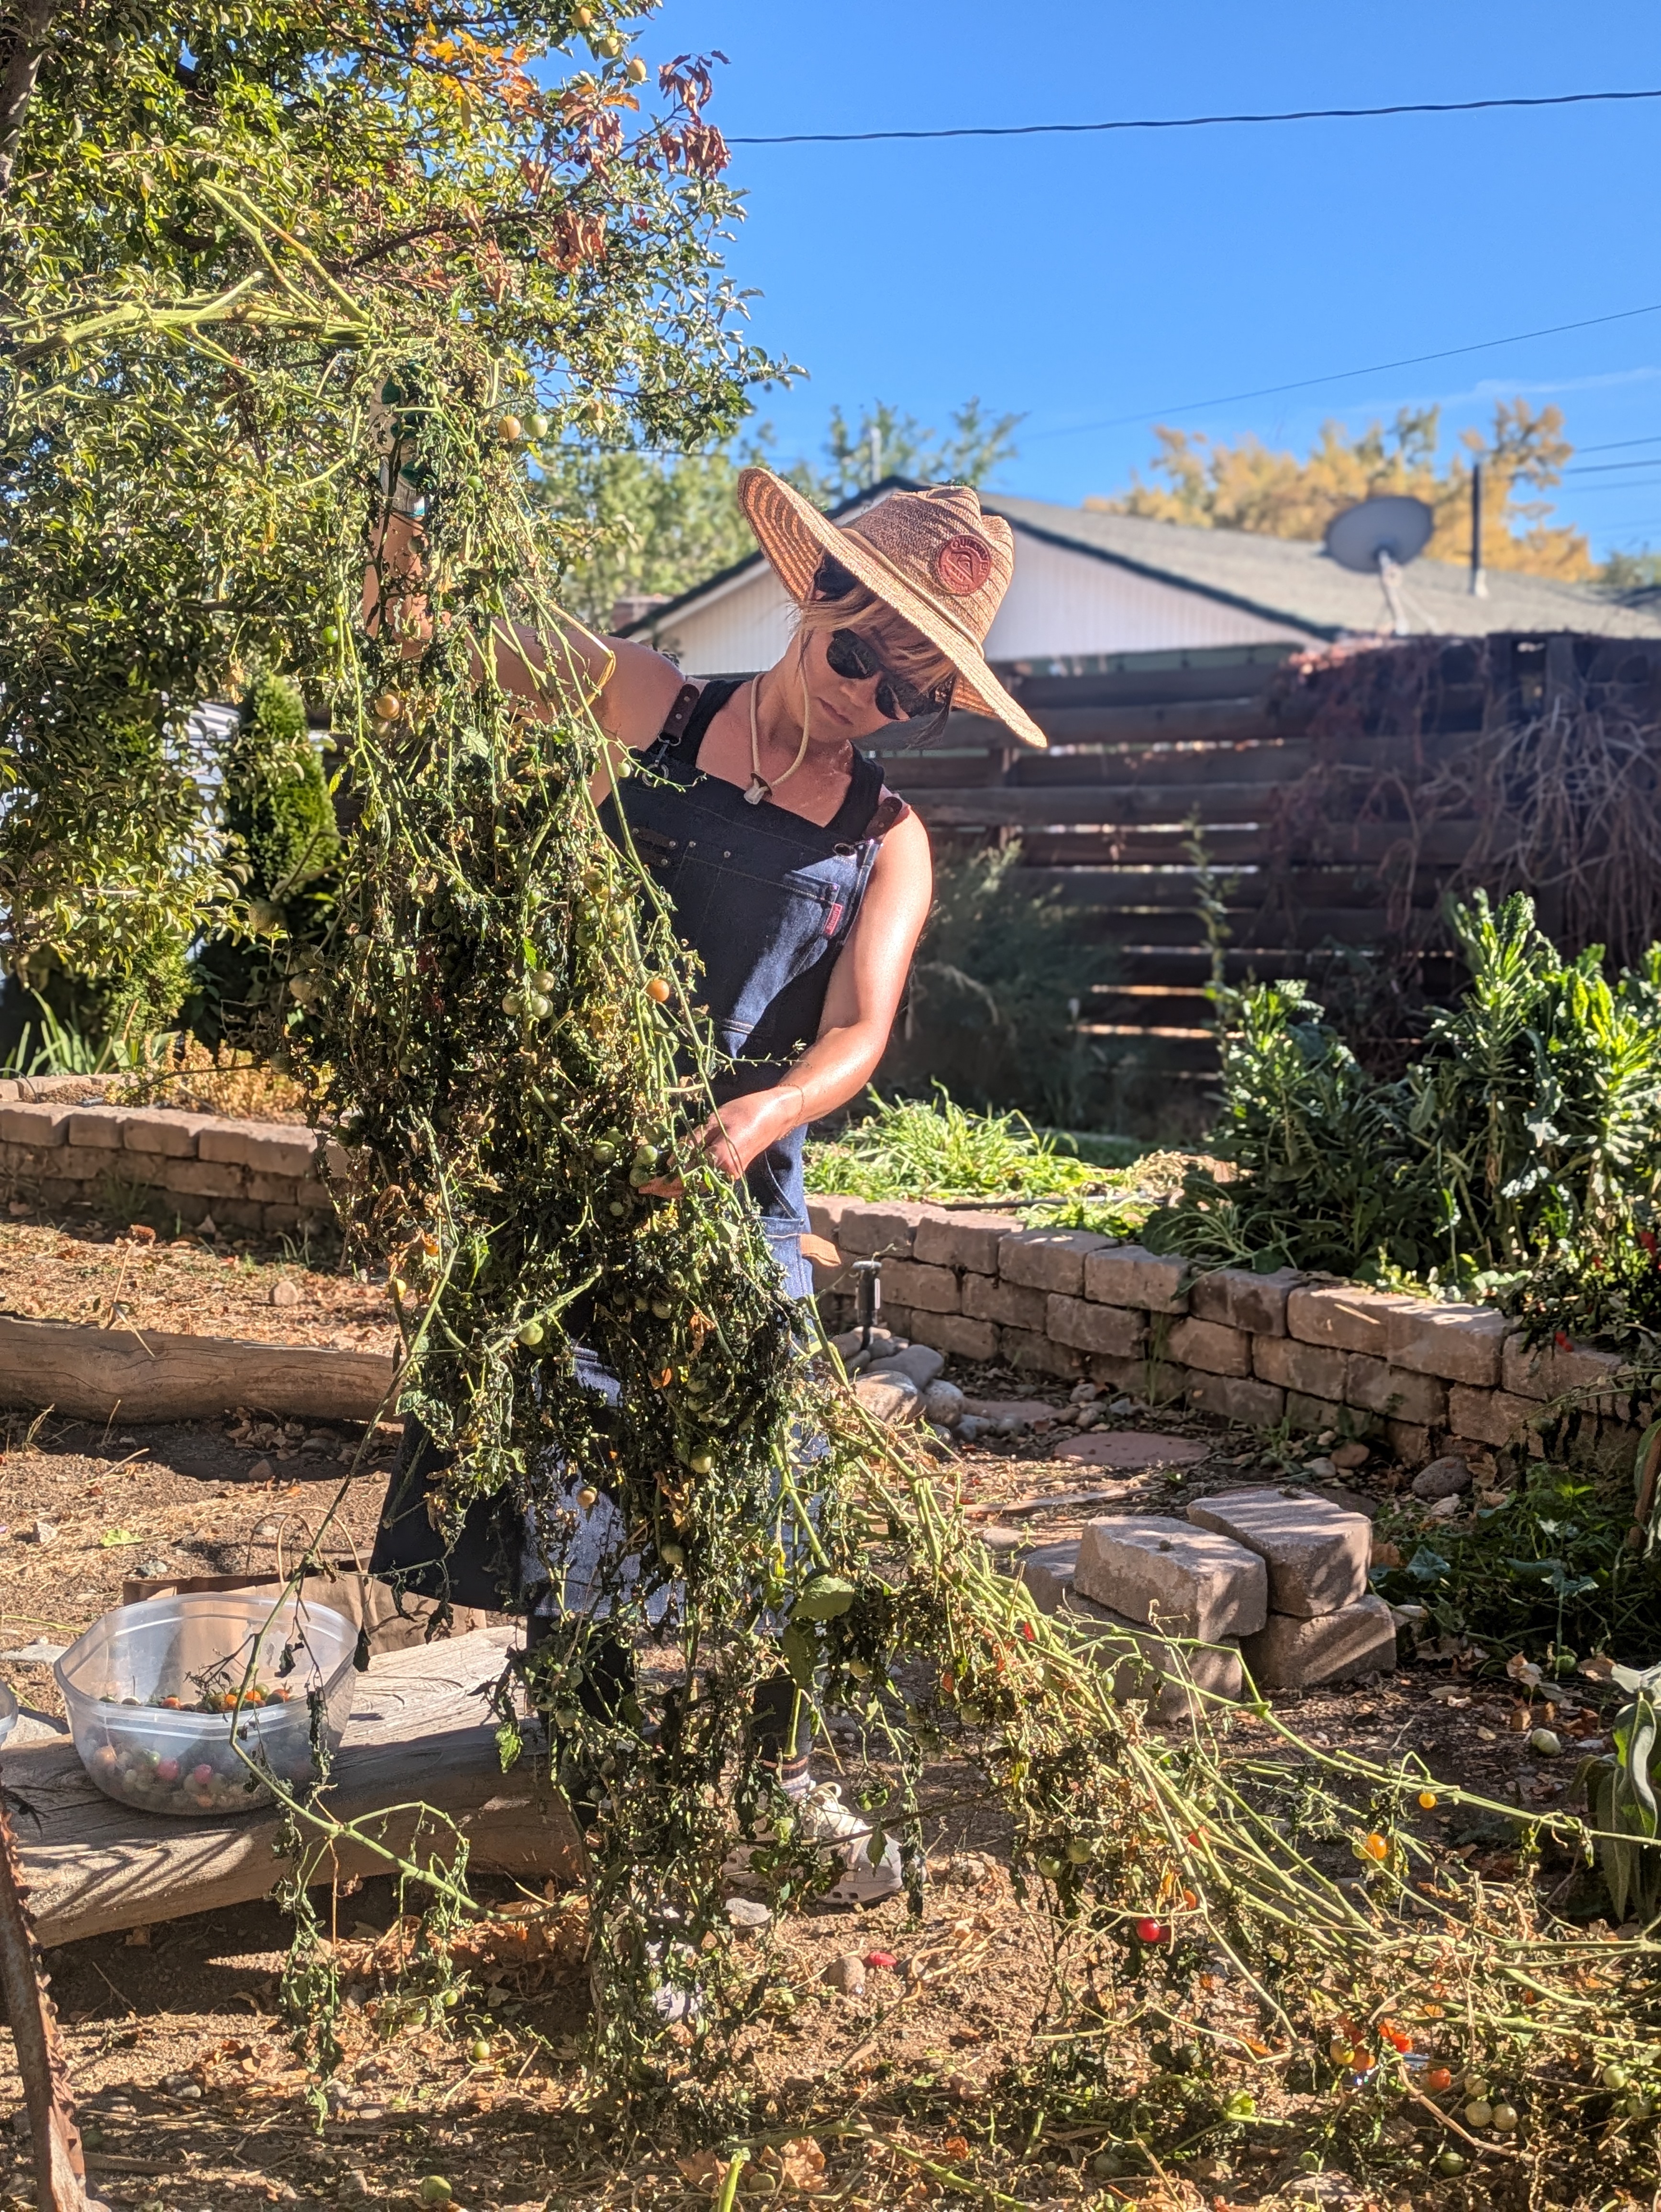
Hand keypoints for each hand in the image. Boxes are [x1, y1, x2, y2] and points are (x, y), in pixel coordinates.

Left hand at [641, 1088, 800, 1195]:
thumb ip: (692, 1143)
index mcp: (719, 1159)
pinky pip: (708, 1180)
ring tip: (659, 1183)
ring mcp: (732, 1174)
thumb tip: (670, 1161)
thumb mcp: (713, 1121)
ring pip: (699, 1186)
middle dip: (667, 1189)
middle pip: (690, 1188)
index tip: (644, 1186)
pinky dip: (692, 1181)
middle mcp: (726, 1173)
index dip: (663, 1183)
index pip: (684, 1177)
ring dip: (678, 1187)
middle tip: (646, 1188)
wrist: (776, 1114)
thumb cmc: (745, 1111)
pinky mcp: (734, 1171)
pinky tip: (680, 1176)